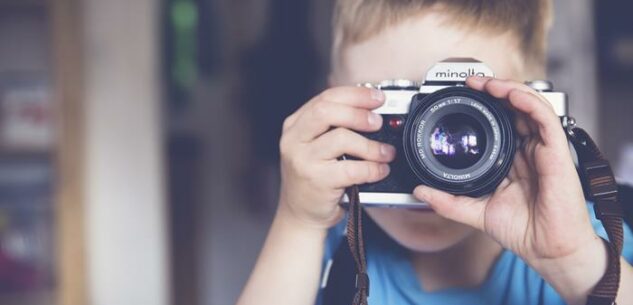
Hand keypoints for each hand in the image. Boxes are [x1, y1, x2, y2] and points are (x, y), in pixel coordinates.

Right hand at [278, 87, 395, 230]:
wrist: (299, 214)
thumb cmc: (313, 178)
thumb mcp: (314, 146)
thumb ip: (333, 126)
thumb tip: (370, 109)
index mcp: (295, 125)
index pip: (325, 98)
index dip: (355, 94)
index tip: (377, 97)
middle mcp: (294, 140)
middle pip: (327, 111)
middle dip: (359, 113)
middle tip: (378, 122)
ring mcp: (303, 161)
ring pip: (342, 138)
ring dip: (371, 145)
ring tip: (384, 152)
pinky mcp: (317, 181)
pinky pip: (352, 168)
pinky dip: (372, 168)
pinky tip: (379, 170)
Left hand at [412, 77, 606, 303]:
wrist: (546, 249)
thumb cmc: (522, 230)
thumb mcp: (475, 212)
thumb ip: (447, 201)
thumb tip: (419, 190)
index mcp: (513, 159)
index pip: (501, 122)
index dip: (485, 105)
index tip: (463, 96)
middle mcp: (529, 149)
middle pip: (515, 108)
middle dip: (493, 90)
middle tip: (471, 82)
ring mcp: (543, 148)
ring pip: (530, 106)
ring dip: (508, 88)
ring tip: (486, 83)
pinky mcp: (556, 152)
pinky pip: (545, 118)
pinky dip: (528, 101)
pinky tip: (510, 94)